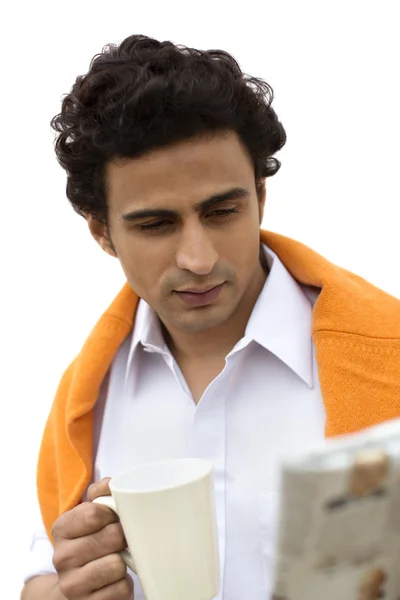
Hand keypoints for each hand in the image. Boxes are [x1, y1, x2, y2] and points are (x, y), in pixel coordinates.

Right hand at [52, 477, 133, 599]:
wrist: (75, 588)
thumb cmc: (89, 543)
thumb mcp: (89, 516)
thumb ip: (100, 494)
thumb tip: (111, 483)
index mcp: (61, 529)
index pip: (94, 513)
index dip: (113, 513)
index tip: (115, 518)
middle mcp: (62, 557)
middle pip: (111, 537)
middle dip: (123, 537)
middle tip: (120, 540)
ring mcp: (73, 585)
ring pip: (116, 564)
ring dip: (124, 561)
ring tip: (117, 560)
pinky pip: (121, 589)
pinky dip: (124, 584)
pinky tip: (114, 581)